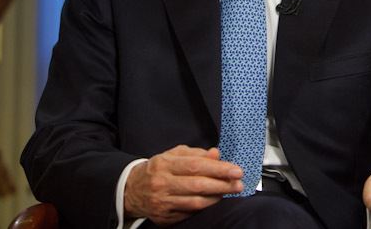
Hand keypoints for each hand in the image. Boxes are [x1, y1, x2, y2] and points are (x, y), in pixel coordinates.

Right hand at [124, 145, 242, 224]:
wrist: (131, 189)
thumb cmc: (158, 169)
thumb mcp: (173, 155)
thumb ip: (196, 154)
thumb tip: (216, 154)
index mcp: (165, 164)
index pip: (196, 165)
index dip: (219, 168)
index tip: (236, 170)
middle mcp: (162, 183)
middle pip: (198, 185)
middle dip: (222, 184)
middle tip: (239, 183)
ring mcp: (162, 202)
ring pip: (195, 202)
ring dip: (216, 197)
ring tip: (229, 191)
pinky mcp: (164, 217)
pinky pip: (190, 213)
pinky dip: (205, 206)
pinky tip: (214, 200)